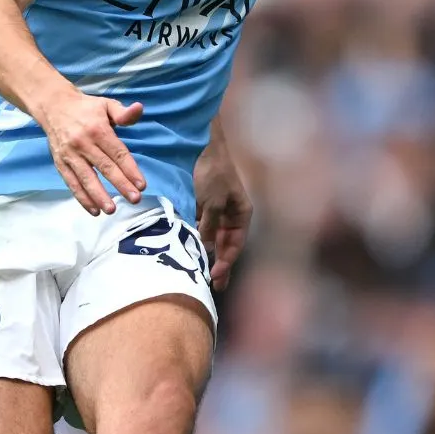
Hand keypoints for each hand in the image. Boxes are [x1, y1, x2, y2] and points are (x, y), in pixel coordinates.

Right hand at [39, 92, 145, 215]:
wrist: (53, 106)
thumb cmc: (85, 108)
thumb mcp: (106, 105)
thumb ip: (123, 113)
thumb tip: (139, 109)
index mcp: (97, 129)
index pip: (117, 153)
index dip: (130, 169)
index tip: (142, 185)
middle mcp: (83, 143)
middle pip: (104, 167)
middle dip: (120, 184)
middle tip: (135, 199)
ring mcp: (69, 155)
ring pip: (86, 178)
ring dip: (99, 196)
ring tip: (111, 209)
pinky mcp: (60, 163)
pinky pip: (71, 183)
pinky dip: (82, 197)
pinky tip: (93, 210)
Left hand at [193, 141, 250, 291]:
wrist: (202, 148)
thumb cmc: (213, 173)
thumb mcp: (213, 201)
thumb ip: (210, 225)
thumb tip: (207, 248)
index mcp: (241, 214)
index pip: (235, 244)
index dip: (226, 262)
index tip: (215, 276)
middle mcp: (232, 215)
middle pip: (227, 245)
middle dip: (221, 264)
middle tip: (213, 285)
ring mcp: (218, 212)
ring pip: (214, 239)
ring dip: (209, 254)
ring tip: (203, 274)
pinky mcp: (204, 207)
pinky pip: (203, 228)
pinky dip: (199, 240)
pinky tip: (193, 251)